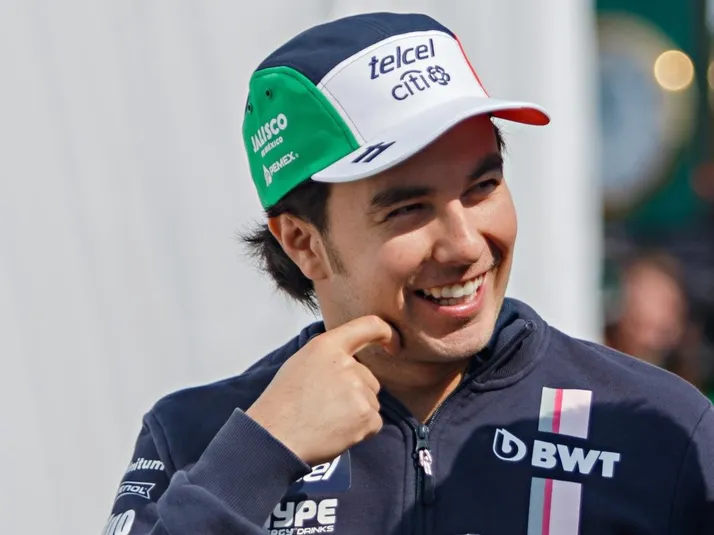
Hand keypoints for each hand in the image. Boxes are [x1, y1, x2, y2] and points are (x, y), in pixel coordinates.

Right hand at [246, 315, 398, 465]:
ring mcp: (358, 390)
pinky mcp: (366, 415)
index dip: (386, 333)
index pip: (369, 325)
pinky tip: (336, 432)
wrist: (275, 438)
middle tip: (326, 407)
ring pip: (371, 401)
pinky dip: (361, 431)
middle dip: (356, 393)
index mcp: (327, 346)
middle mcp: (346, 364)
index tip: (392, 344)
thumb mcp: (300, 363)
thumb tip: (351, 360)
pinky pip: (374, 422)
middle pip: (369, 378)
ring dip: (357, 413)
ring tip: (327, 420)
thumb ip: (329, 356)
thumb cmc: (282, 403)